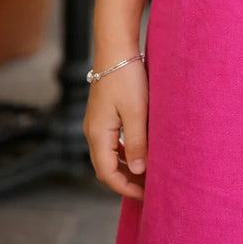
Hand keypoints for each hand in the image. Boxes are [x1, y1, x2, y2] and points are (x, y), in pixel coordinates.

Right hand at [83, 53, 148, 200]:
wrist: (116, 48)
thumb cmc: (127, 77)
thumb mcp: (137, 112)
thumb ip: (138, 142)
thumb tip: (139, 171)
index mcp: (98, 134)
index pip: (107, 174)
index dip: (126, 188)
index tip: (146, 195)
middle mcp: (93, 131)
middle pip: (106, 167)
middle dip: (126, 181)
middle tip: (149, 188)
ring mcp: (96, 122)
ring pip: (109, 155)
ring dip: (125, 166)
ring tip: (147, 173)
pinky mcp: (103, 113)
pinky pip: (111, 142)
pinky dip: (124, 152)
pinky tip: (140, 151)